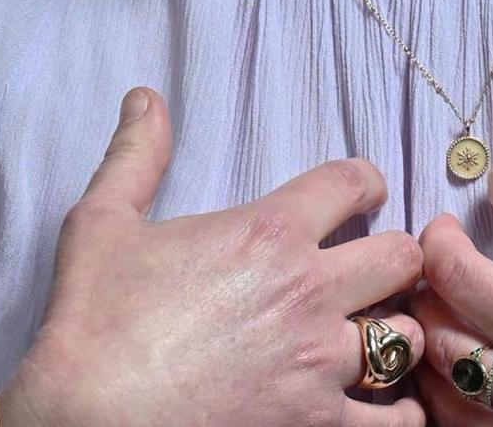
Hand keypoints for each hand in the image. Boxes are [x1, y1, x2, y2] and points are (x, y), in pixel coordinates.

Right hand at [0, 88, 428, 426]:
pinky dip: (399, 414)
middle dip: (395, 259)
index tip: (362, 193)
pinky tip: (384, 406)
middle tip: (374, 271)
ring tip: (377, 341)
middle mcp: (308, 292)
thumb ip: (136, 155)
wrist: (85, 419)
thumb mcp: (101, 223)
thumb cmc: (92, 325)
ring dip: (395, 336)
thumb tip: (145, 97)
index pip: (353, 181)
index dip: (365, 181)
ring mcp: (319, 364)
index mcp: (268, 233)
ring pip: (406, 338)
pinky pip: (396, 421)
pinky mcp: (317, 425)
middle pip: (402, 257)